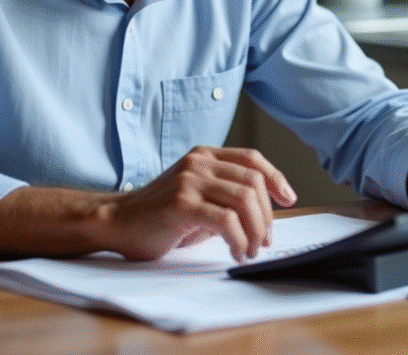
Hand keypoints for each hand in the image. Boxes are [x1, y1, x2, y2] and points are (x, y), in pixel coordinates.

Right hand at [101, 146, 296, 261]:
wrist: (118, 222)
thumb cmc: (160, 215)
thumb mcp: (198, 195)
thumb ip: (225, 194)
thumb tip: (265, 211)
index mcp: (205, 156)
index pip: (252, 159)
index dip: (276, 178)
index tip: (289, 200)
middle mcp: (199, 163)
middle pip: (253, 182)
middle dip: (267, 215)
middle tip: (265, 240)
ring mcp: (189, 181)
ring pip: (244, 200)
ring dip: (256, 230)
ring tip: (252, 250)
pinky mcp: (181, 203)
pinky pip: (226, 220)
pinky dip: (239, 239)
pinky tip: (237, 252)